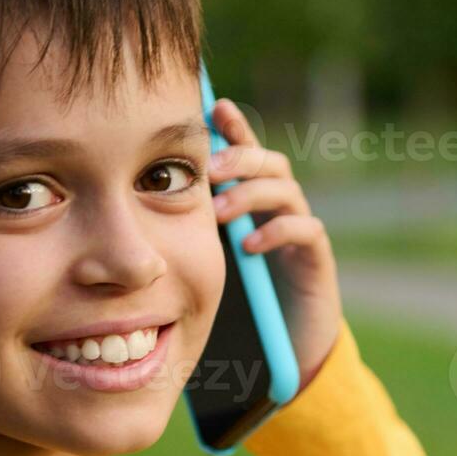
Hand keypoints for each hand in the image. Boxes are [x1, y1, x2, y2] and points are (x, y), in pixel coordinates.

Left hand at [207, 99, 343, 393]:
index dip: (233, 127)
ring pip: (286, 190)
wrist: (288, 348)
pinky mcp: (316, 259)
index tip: (212, 107)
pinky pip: (305, 231)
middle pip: (270, 162)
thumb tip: (140, 205)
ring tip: (220, 213)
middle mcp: (282, 210)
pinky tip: (249, 246)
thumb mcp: (208, 261)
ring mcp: (302, 231)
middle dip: (239, 159)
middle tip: (208, 170)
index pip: (246, 153)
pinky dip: (276, 233)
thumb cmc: (242, 305)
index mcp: (255, 203)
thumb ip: (190, 231)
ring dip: (250, 195)